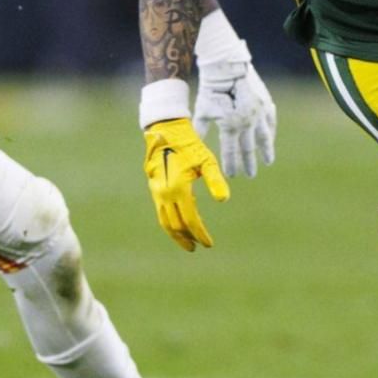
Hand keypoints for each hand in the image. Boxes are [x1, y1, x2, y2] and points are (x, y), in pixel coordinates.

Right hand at [142, 118, 228, 250]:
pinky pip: (161, 212)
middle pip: (176, 225)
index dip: (200, 234)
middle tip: (199, 245)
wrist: (166, 131)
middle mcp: (165, 193)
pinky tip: (180, 224)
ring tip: (188, 242)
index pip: (190, 220)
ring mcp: (157, 192)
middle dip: (188, 237)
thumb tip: (223, 200)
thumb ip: (215, 180)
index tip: (209, 244)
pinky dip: (170, 223)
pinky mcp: (154, 189)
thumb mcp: (207, 161)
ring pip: (165, 222)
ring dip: (176, 234)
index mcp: (178, 188)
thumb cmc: (190, 145)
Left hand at [193, 12, 276, 177]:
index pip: (230, 151)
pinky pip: (271, 121)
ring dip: (266, 151)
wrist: (226, 64)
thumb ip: (200, 129)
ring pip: (264, 137)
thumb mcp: (203, 109)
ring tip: (268, 162)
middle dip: (248, 163)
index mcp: (230, 125)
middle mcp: (247, 122)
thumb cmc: (211, 87)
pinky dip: (271, 131)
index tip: (232, 175)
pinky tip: (271, 137)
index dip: (231, 164)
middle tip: (250, 174)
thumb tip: (194, 144)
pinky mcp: (265, 102)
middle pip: (248, 148)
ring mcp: (258, 112)